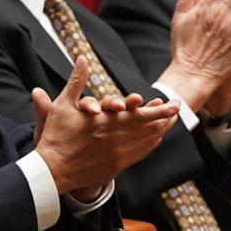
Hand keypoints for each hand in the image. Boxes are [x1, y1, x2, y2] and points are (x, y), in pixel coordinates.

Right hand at [30, 59, 177, 195]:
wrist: (53, 171)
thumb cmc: (56, 137)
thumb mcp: (63, 105)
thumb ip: (76, 81)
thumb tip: (83, 58)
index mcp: (108, 122)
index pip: (142, 114)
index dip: (160, 109)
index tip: (173, 102)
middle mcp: (118, 138)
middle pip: (150, 128)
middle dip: (165, 117)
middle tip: (177, 108)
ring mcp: (119, 154)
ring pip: (147, 142)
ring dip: (161, 130)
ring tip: (170, 122)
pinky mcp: (116, 166)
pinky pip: (140, 154)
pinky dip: (150, 145)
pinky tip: (155, 139)